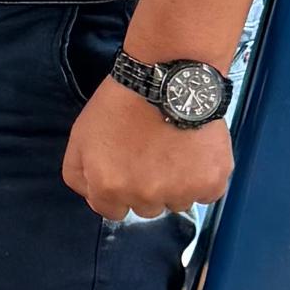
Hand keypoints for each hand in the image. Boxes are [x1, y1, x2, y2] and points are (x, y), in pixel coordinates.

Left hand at [62, 73, 227, 226]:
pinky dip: (204, 177)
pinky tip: (196, 152)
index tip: (127, 170)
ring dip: (176, 185)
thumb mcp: (80, 135)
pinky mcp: (211, 182)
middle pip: (145, 208)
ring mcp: (180, 192)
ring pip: (177, 202)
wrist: (167, 77)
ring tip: (175, 150)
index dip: (117, 190)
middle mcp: (144, 197)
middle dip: (146, 188)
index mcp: (109, 188)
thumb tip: (92, 196)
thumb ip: (78, 173)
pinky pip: (207, 193)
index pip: (111, 212)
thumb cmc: (122, 102)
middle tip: (151, 155)